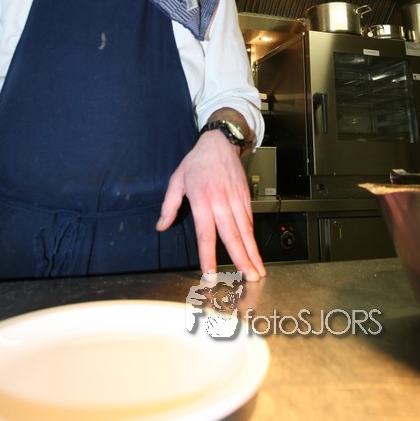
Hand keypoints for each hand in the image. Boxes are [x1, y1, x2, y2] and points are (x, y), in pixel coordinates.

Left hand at [156, 130, 266, 280]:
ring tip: (258, 271)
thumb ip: (169, 205)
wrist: (220, 143)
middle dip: (241, 259)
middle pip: (232, 235)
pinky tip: (255, 251)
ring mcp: (236, 199)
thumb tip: (161, 226)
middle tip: (249, 278)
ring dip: (253, 252)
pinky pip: (250, 220)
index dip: (209, 256)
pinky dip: (253, 237)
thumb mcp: (177, 180)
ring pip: (246, 230)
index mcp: (202, 199)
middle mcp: (221, 201)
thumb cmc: (197, 161)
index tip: (211, 274)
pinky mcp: (245, 197)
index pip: (206, 234)